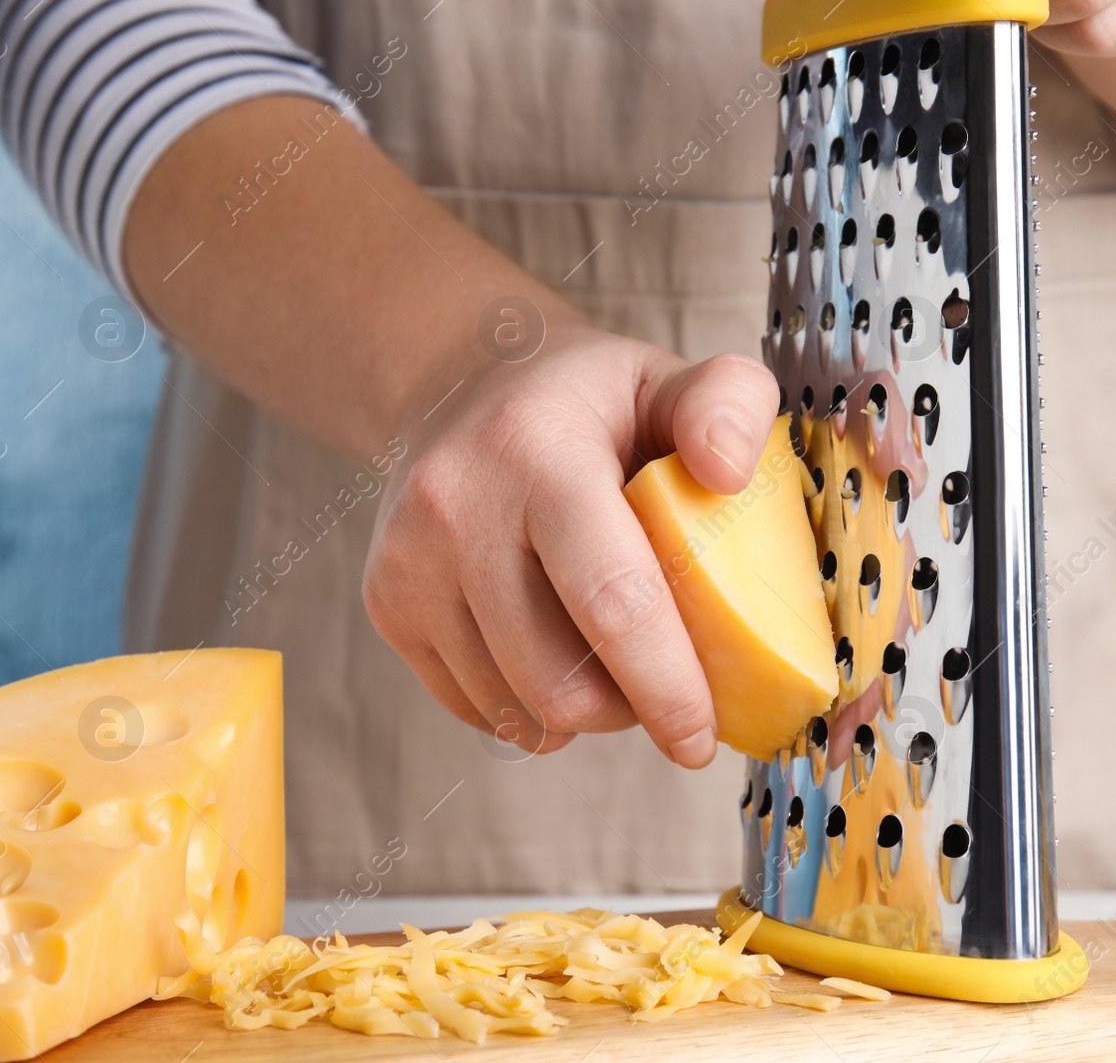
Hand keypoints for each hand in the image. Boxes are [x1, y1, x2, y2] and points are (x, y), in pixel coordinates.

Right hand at [361, 322, 778, 767]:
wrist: (456, 386)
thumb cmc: (589, 400)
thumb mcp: (669, 377)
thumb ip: (728, 404)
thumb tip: (729, 472)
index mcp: (537, 450)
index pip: (611, 599)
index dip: (666, 687)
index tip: (702, 740)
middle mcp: (455, 507)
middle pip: (559, 678)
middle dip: (629, 710)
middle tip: (664, 684)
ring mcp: (408, 562)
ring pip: (517, 707)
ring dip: (582, 712)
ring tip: (612, 659)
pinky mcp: (386, 605)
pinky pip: (476, 707)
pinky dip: (530, 706)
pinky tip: (555, 651)